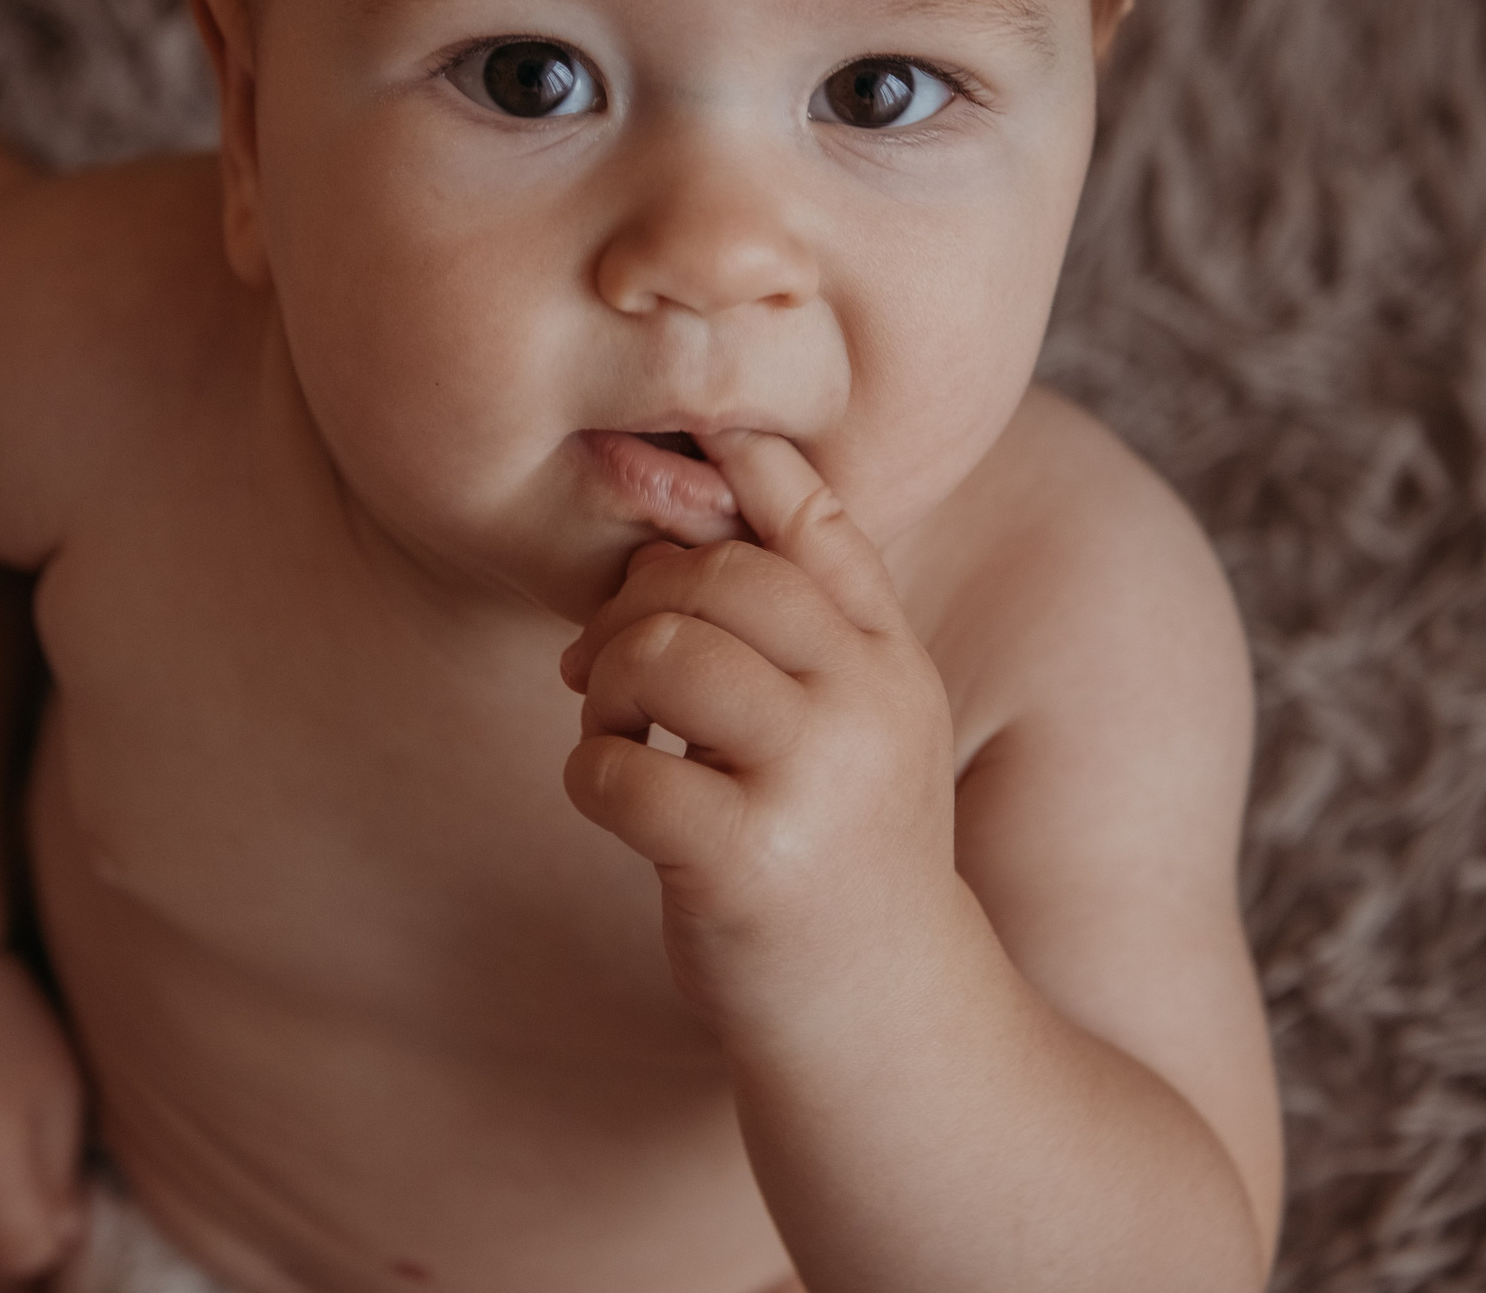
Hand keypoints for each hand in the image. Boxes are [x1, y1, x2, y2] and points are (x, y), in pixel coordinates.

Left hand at [558, 432, 968, 1033]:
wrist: (885, 1023)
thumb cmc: (845, 854)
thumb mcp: (869, 723)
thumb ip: (819, 609)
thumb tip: (719, 480)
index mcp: (894, 663)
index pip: (816, 523)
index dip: (739, 472)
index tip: (683, 463)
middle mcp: (867, 709)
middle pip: (717, 577)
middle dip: (633, 605)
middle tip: (606, 664)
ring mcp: (811, 786)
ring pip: (665, 655)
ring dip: (608, 685)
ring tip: (619, 731)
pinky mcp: (745, 864)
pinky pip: (618, 769)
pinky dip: (590, 774)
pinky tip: (619, 800)